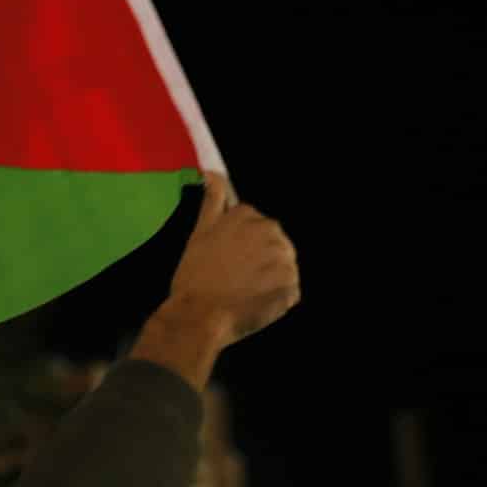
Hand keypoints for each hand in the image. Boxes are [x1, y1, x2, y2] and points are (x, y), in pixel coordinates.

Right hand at [167, 172, 299, 343]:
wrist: (199, 315)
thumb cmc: (195, 274)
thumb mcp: (200, 230)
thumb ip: (213, 198)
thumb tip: (212, 172)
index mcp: (250, 216)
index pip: (256, 227)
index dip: (242, 246)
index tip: (228, 260)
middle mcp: (272, 232)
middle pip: (274, 245)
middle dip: (260, 260)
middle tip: (235, 278)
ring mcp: (284, 260)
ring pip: (282, 268)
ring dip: (269, 279)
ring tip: (244, 293)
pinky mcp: (291, 287)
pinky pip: (288, 292)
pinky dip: (276, 299)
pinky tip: (254, 304)